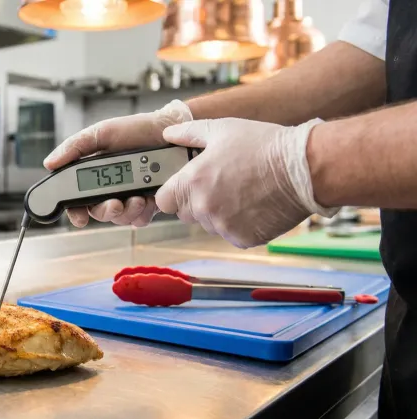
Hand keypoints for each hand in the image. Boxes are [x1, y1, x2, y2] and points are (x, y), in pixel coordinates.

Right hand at [43, 100, 192, 226]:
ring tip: (139, 197)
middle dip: (106, 211)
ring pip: (120, 218)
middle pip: (99, 212)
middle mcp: (110, 188)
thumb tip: (49, 163)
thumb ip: (75, 147)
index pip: (78, 199)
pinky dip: (144, 212)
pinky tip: (149, 198)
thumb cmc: (136, 129)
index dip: (75, 212)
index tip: (80, 218)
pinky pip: (141, 219)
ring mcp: (130, 196)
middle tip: (116, 203)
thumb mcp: (101, 133)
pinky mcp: (150, 202)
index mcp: (94, 173)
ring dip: (127, 211)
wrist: (172, 131)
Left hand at [157, 118, 337, 248]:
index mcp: (193, 182)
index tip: (183, 186)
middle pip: (185, 213)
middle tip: (220, 183)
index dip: (172, 192)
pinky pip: (231, 234)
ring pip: (209, 224)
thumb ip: (189, 133)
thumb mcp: (223, 129)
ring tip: (242, 191)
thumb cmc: (265, 146)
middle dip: (196, 201)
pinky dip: (239, 223)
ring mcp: (223, 226)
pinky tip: (254, 204)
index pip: (163, 200)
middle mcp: (204, 208)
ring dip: (218, 213)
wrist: (305, 169)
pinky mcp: (243, 239)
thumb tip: (169, 133)